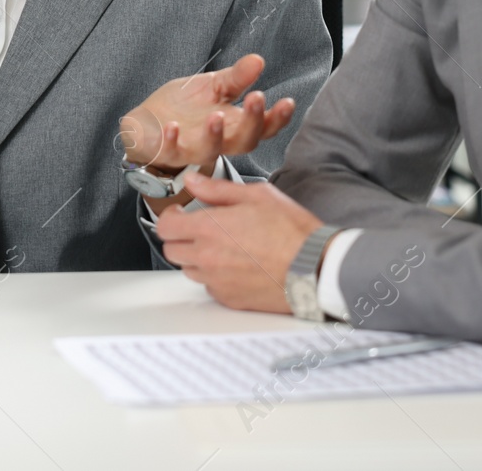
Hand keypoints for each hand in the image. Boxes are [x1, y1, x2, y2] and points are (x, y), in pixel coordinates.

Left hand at [119, 54, 294, 179]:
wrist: (148, 123)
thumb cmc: (185, 107)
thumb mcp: (212, 87)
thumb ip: (236, 78)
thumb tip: (258, 60)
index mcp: (234, 126)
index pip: (263, 127)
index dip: (278, 118)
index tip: (287, 101)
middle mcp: (218, 142)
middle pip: (244, 141)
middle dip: (252, 122)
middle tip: (257, 97)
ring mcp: (192, 149)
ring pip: (210, 150)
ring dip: (215, 135)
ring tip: (216, 115)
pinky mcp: (167, 150)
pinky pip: (171, 150)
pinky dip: (172, 139)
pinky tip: (172, 126)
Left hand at [154, 172, 322, 312]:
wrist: (317, 268)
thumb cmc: (293, 232)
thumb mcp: (257, 196)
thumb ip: (217, 189)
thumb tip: (193, 181)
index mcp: (209, 229)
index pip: (165, 227)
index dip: (170, 217)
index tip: (179, 214)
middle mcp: (207, 258)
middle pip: (171, 250)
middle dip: (181, 238)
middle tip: (199, 230)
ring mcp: (217, 281)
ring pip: (189, 270)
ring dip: (197, 258)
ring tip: (223, 248)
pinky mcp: (230, 300)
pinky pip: (209, 287)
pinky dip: (216, 277)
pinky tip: (236, 267)